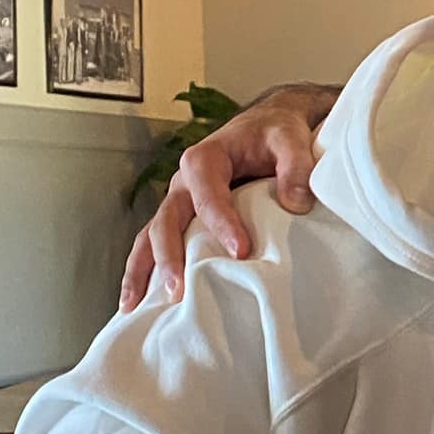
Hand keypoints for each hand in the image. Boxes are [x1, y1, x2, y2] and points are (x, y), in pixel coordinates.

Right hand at [120, 85, 333, 311]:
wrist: (268, 126)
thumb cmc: (276, 134)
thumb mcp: (291, 140)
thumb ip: (296, 167)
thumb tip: (296, 203)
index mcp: (205, 160)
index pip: (209, 196)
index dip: (222, 224)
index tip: (241, 252)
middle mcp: (183, 183)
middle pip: (166, 220)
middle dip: (170, 256)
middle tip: (180, 290)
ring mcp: (179, 202)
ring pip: (150, 236)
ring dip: (144, 270)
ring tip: (137, 306)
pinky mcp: (183, 218)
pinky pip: (155, 244)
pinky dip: (145, 271)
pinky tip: (139, 302)